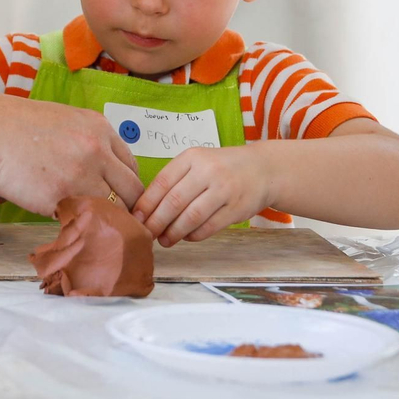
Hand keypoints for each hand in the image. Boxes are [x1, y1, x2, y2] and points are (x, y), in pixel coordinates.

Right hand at [0, 98, 143, 215]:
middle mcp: (98, 151)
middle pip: (132, 192)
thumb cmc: (15, 125)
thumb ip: (87, 142)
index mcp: (100, 129)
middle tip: (115, 222)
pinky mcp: (61, 198)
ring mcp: (82, 176)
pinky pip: (80, 220)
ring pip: (111, 211)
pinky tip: (65, 222)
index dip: (127, 188)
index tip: (120, 199)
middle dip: (126, 210)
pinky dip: (75, 224)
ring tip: (92, 227)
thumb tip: (99, 170)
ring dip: (103, 221)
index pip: (132, 167)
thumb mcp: (63, 121)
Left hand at [133, 145, 274, 245]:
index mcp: (192, 157)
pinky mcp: (237, 208)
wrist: (263, 169)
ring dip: (174, 232)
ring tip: (164, 240)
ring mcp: (224, 189)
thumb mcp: (198, 163)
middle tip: (146, 233)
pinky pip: (209, 226)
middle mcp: (208, 171)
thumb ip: (175, 180)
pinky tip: (186, 237)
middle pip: (174, 201)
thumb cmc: (222, 168)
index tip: (135, 218)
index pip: (162, 182)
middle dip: (156, 221)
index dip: (146, 203)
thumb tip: (146, 208)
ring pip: (191, 216)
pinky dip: (194, 235)